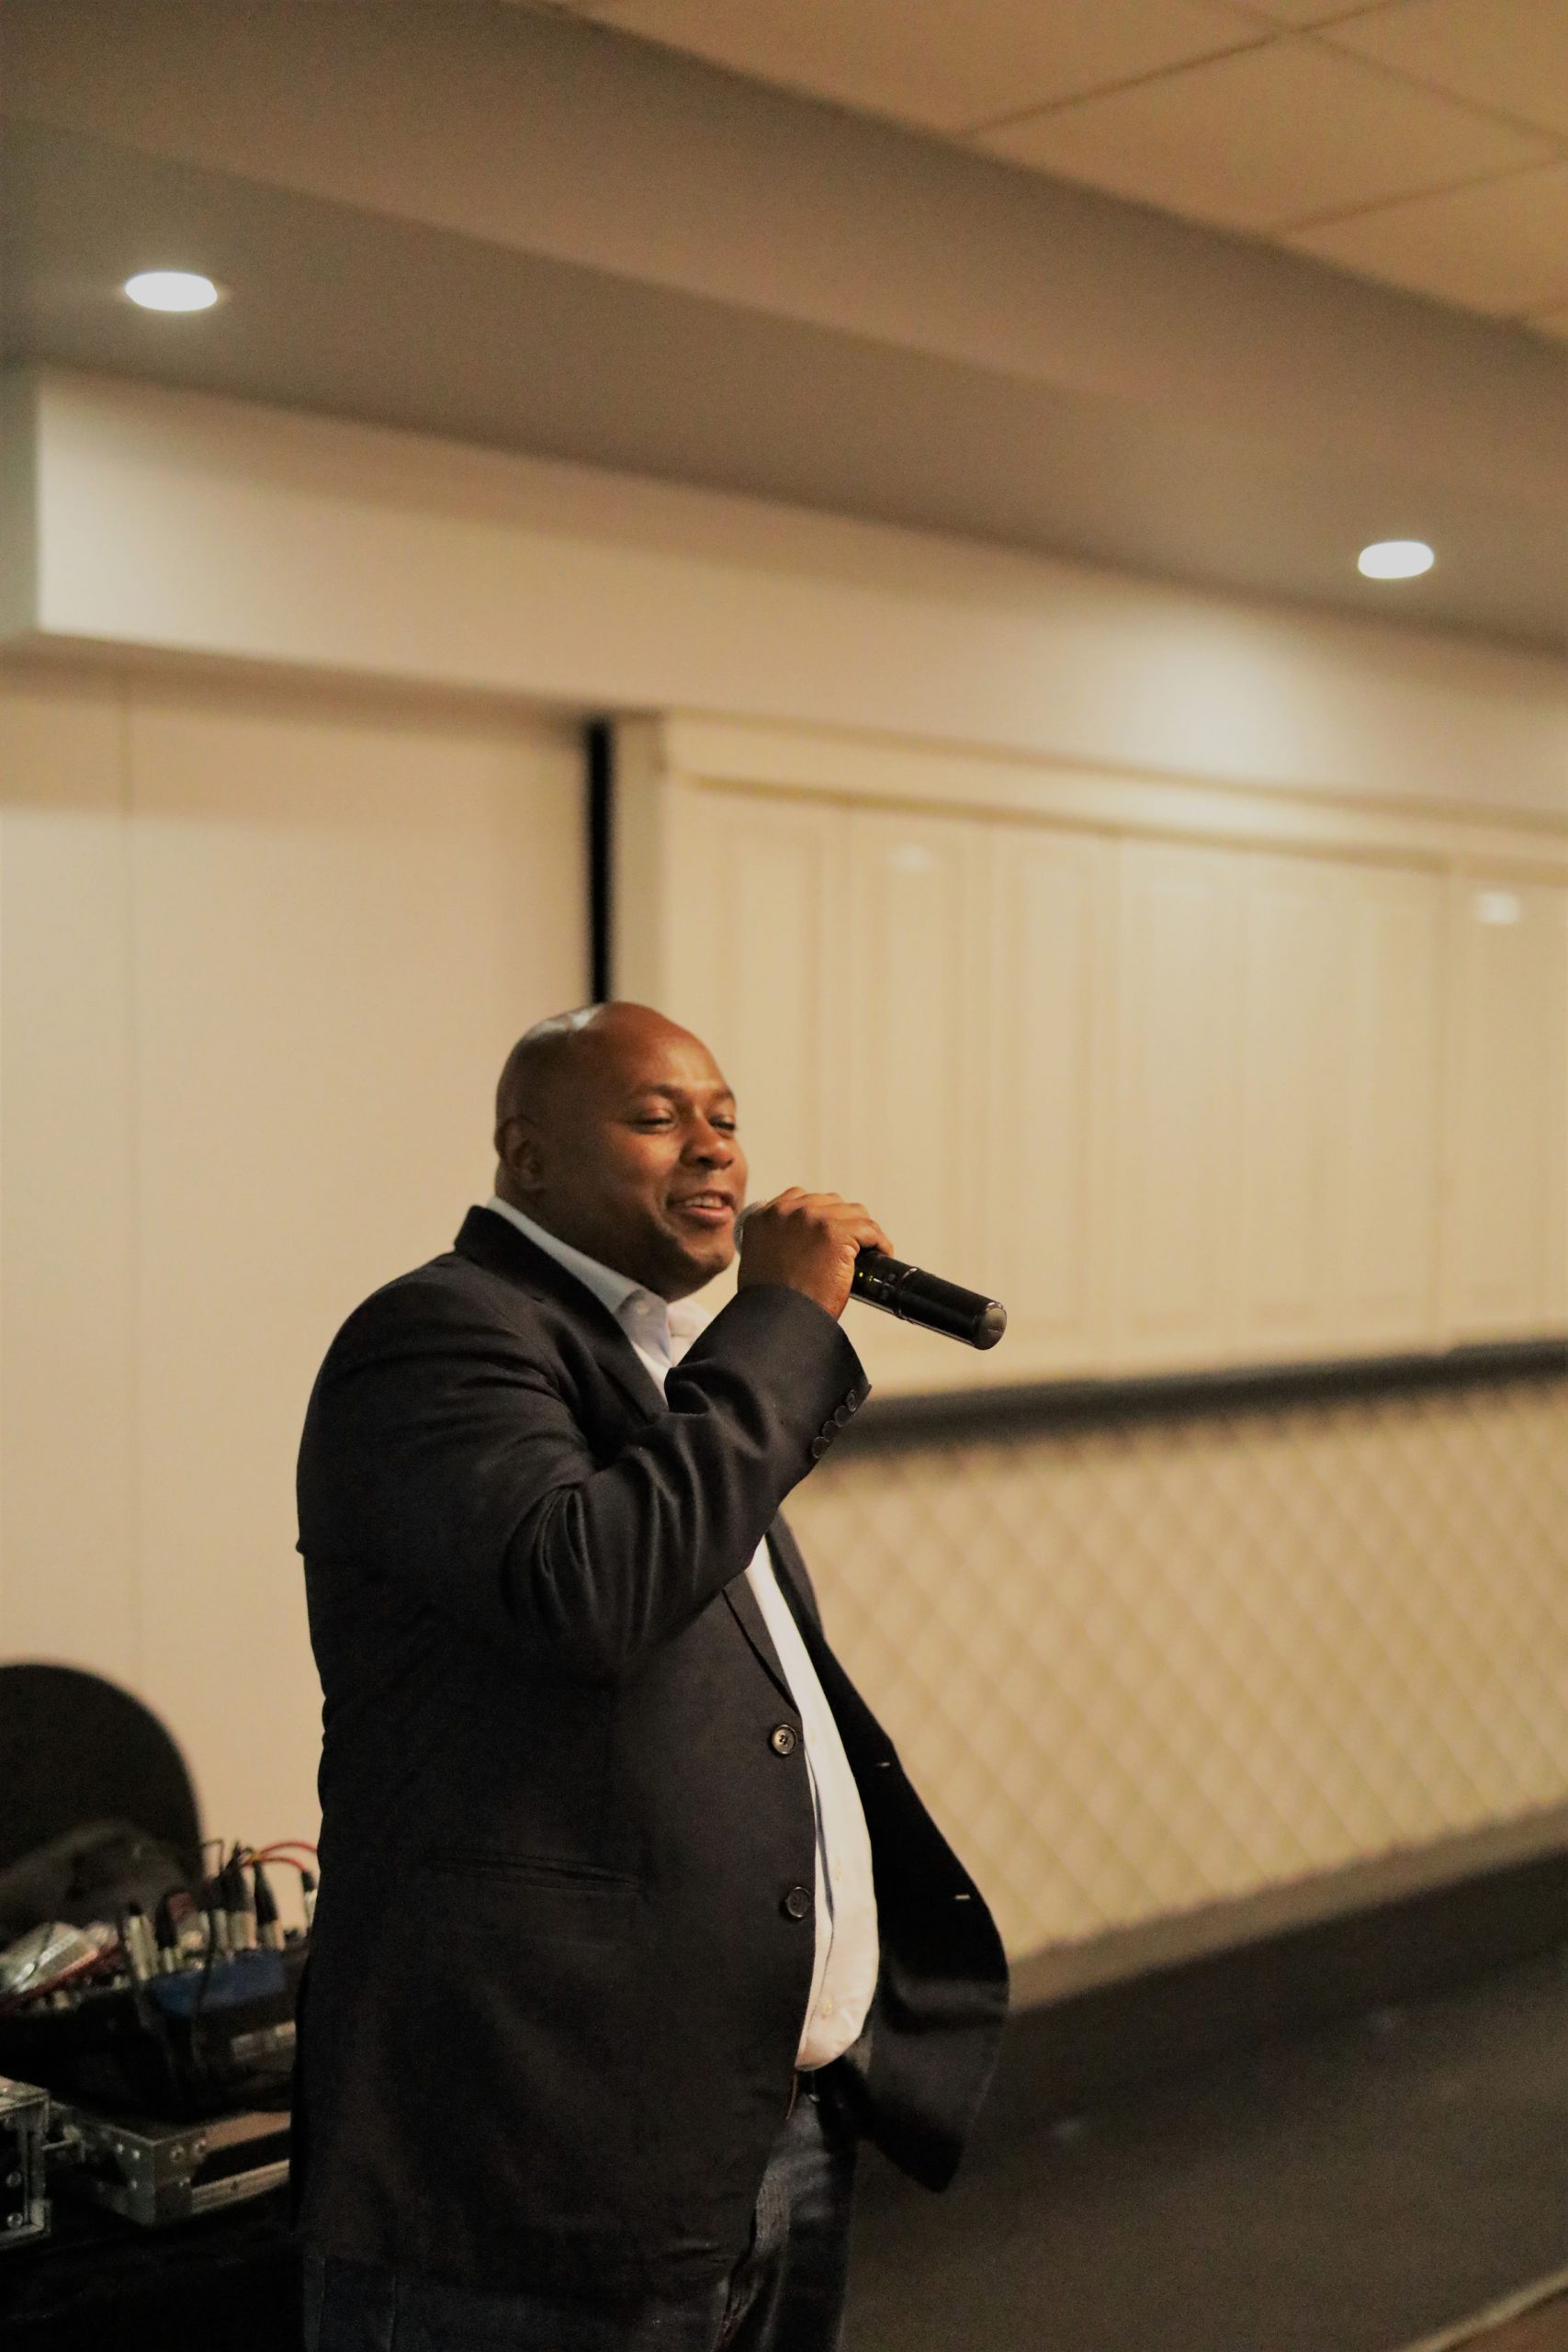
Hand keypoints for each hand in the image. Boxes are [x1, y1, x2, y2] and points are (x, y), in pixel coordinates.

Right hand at [736, 1189, 894, 1320]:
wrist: (778, 1322)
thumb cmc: (771, 1306)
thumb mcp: (761, 1263)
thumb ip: (776, 1244)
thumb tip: (802, 1247)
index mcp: (764, 1216)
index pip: (801, 1198)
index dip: (822, 1216)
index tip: (832, 1234)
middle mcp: (785, 1211)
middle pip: (830, 1202)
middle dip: (844, 1222)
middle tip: (853, 1247)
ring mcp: (811, 1218)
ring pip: (853, 1213)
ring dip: (863, 1231)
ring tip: (868, 1252)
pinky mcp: (835, 1232)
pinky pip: (869, 1229)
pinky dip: (880, 1243)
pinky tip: (881, 1255)